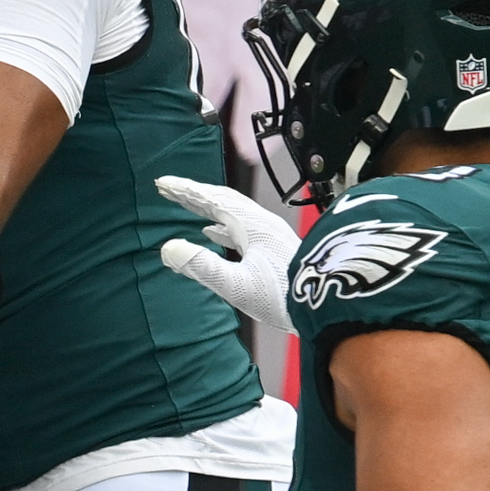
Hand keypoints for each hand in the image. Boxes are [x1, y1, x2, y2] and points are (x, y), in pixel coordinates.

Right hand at [156, 175, 295, 330]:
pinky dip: (221, 227)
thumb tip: (168, 248)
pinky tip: (212, 233)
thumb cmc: (284, 297)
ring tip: (186, 205)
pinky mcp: (272, 250)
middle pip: (222, 201)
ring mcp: (268, 236)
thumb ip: (202, 266)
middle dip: (193, 194)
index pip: (213, 199)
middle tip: (168, 189)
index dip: (186, 191)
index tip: (163, 184)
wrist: (326, 306)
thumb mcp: (237, 285)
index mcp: (252, 226)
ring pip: (232, 214)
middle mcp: (261, 224)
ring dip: (206, 208)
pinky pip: (240, 230)